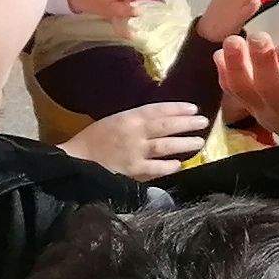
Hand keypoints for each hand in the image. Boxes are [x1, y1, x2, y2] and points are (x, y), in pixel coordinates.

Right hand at [61, 102, 206, 178]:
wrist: (75, 161)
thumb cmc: (93, 140)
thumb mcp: (113, 121)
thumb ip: (135, 121)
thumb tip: (162, 120)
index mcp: (127, 118)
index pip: (157, 110)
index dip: (177, 108)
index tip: (194, 108)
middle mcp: (134, 133)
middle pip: (166, 126)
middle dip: (187, 123)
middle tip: (203, 122)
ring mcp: (134, 152)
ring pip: (165, 146)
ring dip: (184, 143)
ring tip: (199, 142)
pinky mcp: (132, 170)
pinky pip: (155, 168)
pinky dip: (168, 166)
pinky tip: (178, 164)